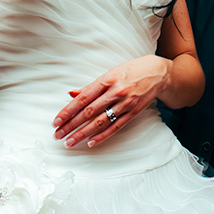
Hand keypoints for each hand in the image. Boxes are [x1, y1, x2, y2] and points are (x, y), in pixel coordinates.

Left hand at [52, 55, 170, 147]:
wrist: (157, 73)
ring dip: (82, 133)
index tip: (56, 121)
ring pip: (100, 122)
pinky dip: (102, 136)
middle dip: (71, 125)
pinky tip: (90, 143)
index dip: (68, 111)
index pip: (82, 99)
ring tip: (69, 142)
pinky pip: (115, 127)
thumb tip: (71, 94)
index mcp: (106, 80)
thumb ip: (90, 86)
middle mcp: (115, 92)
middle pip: (88, 112)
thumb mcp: (109, 73)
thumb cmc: (131, 71)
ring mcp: (125, 104)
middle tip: (57, 135)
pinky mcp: (133, 113)